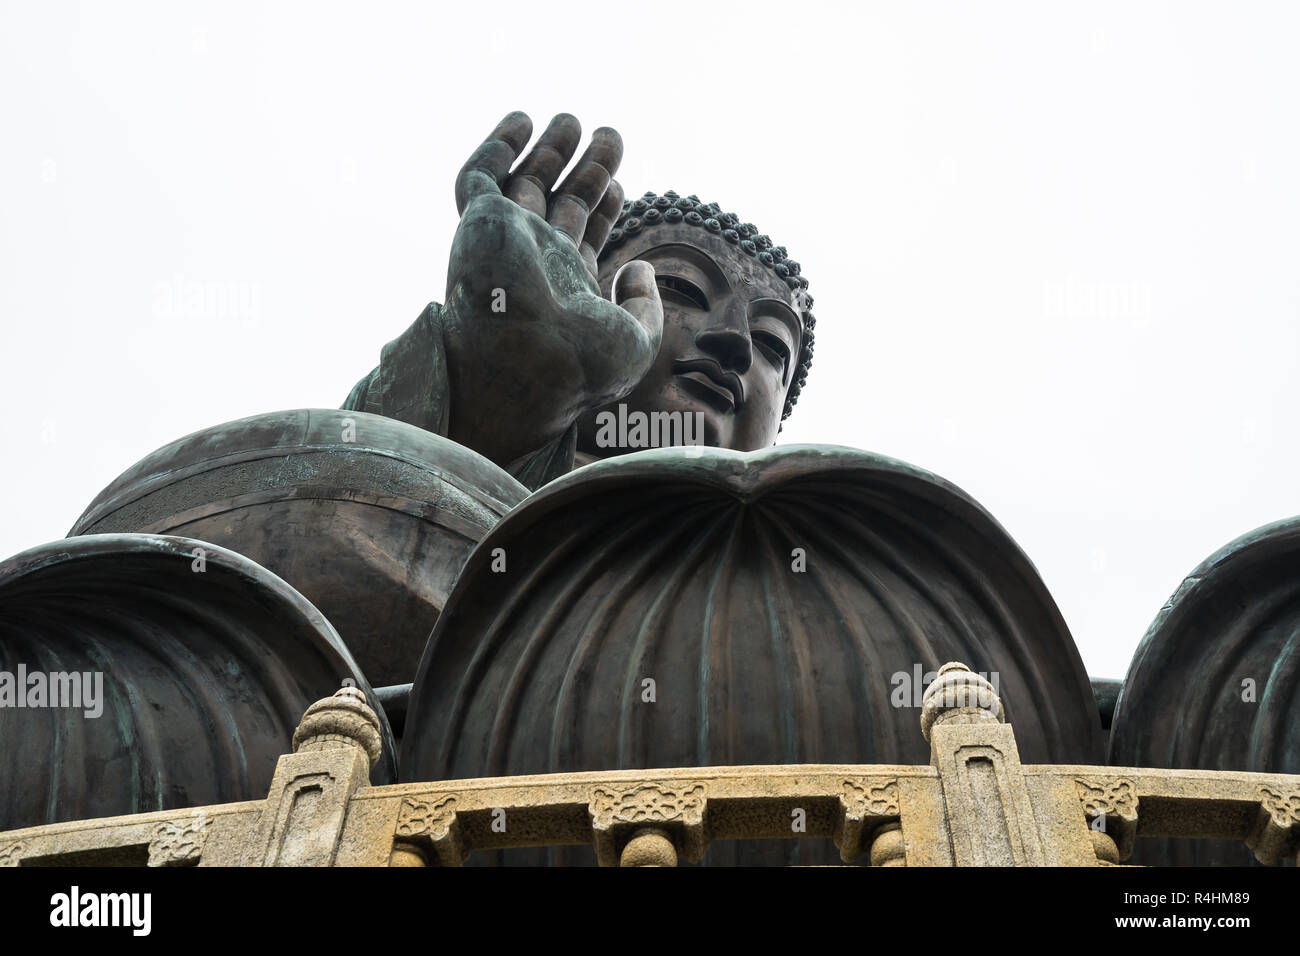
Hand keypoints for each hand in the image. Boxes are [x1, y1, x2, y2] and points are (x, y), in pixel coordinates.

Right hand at [441, 112, 662, 465]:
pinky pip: (480, 177)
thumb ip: (645, 304)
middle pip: (561, 204)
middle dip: (586, 170)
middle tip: (610, 136)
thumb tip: (639, 267)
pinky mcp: (479, 224)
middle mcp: (534, 264)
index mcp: (567, 290)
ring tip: (573, 119)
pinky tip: (522, 121)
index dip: (603, 209)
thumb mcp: (636, 341)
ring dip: (549, 151)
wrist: (523, 370)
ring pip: (525, 184)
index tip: (620, 186)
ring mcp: (505, 243)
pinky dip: (498, 147)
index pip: (584, 238)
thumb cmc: (579, 368)